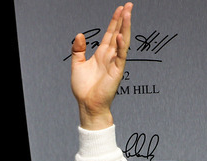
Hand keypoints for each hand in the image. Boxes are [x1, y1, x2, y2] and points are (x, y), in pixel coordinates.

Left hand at [70, 2, 132, 129]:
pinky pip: (120, 57)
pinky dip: (120, 46)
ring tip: (128, 14)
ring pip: (122, 42)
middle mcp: (110, 56)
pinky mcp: (116, 72)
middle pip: (119, 33)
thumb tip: (79, 35)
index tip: (119, 9)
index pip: (110, 34)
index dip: (114, 21)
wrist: (87, 104)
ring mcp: (115, 63)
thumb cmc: (84, 88)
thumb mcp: (77, 65)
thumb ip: (78, 50)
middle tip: (129, 5)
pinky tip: (120, 36)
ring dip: (125, 28)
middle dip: (123, 19)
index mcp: (102, 54)